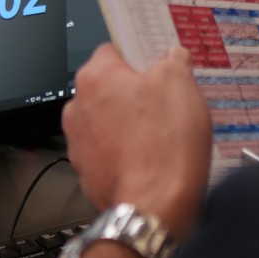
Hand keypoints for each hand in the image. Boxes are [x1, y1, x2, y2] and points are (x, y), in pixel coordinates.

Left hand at [62, 44, 211, 239]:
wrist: (155, 207)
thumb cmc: (164, 143)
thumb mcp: (181, 83)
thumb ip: (174, 62)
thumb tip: (173, 59)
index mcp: (95, 77)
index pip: (113, 51)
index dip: (138, 57)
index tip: (158, 66)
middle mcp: (77, 108)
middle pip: (107, 88)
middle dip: (133, 93)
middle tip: (165, 101)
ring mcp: (78, 144)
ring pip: (107, 122)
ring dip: (128, 124)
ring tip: (160, 135)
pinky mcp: (87, 174)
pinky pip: (108, 153)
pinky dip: (125, 153)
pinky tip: (151, 159)